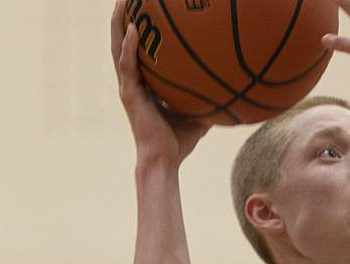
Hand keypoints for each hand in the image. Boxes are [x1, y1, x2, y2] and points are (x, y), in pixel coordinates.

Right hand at [111, 1, 208, 165]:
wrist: (164, 161)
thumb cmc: (179, 143)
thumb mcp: (198, 116)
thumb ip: (208, 100)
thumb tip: (231, 90)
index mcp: (144, 85)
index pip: (138, 53)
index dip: (137, 32)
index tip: (143, 11)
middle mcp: (133, 82)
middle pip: (123, 43)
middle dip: (124, 19)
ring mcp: (128, 87)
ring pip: (118, 48)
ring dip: (120, 24)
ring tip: (123, 2)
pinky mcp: (129, 94)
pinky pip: (127, 64)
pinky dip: (130, 46)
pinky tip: (135, 28)